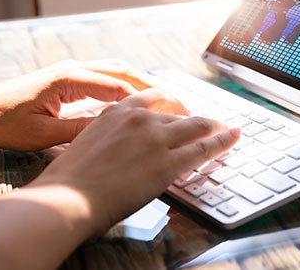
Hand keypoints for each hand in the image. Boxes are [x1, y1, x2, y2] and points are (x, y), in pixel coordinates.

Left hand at [0, 59, 170, 150]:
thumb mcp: (44, 135)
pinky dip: (128, 83)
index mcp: (69, 79)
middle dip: (154, 86)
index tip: (169, 114)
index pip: (118, 87)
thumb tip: (116, 128)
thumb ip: (81, 129)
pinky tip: (140, 97)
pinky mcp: (71, 77)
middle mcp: (75, 69)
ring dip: (144, 81)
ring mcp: (73, 70)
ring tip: (167, 98)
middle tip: (178, 103)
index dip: (147, 101)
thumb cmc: (5, 123)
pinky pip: (107, 75)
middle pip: (124, 71)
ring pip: (118, 69)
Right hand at [32, 89, 239, 234]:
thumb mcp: (84, 143)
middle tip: (206, 123)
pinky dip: (223, 141)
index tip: (182, 108)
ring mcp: (157, 139)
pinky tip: (233, 137)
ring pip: (196, 126)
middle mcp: (141, 119)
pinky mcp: (169, 162)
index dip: (173, 104)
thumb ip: (105, 136)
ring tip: (226, 129)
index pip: (154, 99)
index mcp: (118, 111)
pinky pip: (204, 148)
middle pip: (178, 114)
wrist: (66, 199)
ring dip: (214, 127)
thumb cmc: (68, 180)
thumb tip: (112, 142)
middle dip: (194, 119)